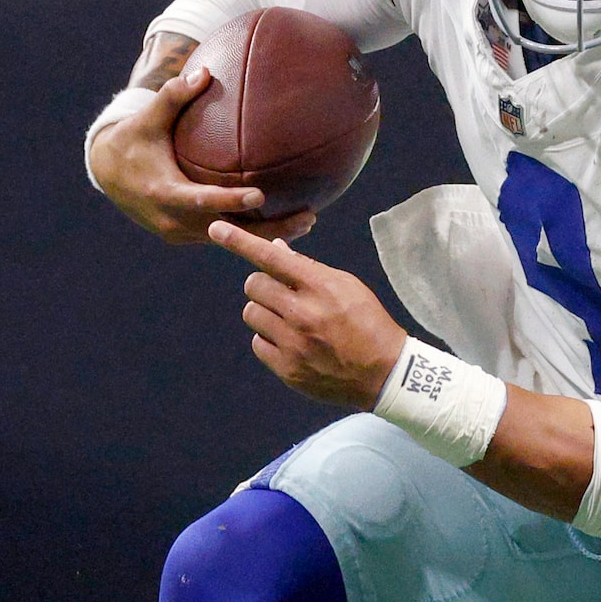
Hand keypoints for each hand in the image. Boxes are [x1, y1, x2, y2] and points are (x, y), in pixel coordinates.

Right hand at [89, 67, 317, 244]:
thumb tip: (205, 71)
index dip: (230, 201)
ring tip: (308, 220)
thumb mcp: (148, 118)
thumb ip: (173, 95)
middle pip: (229, 231)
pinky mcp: (189, 236)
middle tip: (309, 216)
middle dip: (270, 229)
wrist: (108, 173)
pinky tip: (287, 223)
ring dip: (270, 235)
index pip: (202, 201)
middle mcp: (173, 221)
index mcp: (163, 193)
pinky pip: (225, 237)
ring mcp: (182, 234)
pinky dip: (254, 234)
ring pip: (231, 239)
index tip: (260, 195)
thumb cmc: (134, 139)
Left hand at [211, 220, 405, 407]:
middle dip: (264, 286)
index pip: (272, 258)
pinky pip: (258, 343)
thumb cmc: (368, 323)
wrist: (385, 373)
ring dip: (265, 312)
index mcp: (321, 288)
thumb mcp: (348, 287)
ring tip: (289, 321)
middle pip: (253, 285)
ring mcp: (294, 343)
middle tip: (283, 295)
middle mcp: (303, 314)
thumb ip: (309, 269)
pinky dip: (269, 340)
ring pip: (252, 313)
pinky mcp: (288, 369)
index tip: (216, 228)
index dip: (240, 241)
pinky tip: (292, 343)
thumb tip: (276, 249)